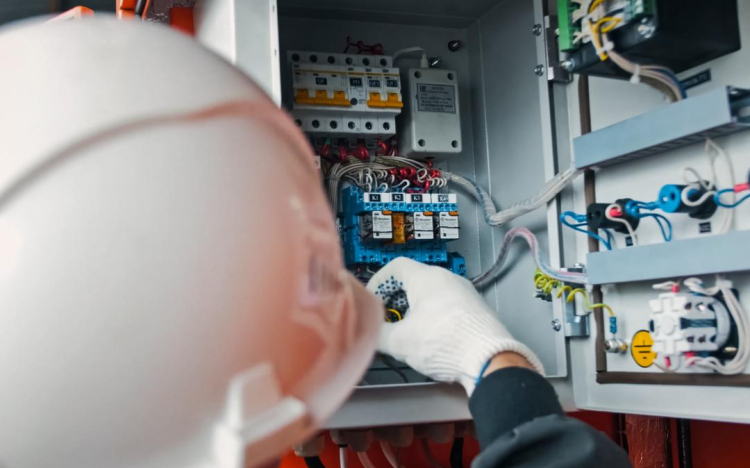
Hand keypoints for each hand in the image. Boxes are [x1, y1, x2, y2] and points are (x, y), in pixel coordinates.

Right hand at [367, 258, 543, 394]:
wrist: (488, 359)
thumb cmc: (443, 342)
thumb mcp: (399, 342)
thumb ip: (378, 334)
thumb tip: (372, 334)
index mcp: (426, 277)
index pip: (396, 266)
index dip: (379, 282)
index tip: (371, 299)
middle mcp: (448, 279)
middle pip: (414, 281)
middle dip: (396, 299)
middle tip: (386, 319)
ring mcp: (466, 293)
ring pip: (432, 295)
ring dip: (415, 310)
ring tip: (408, 333)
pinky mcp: (477, 310)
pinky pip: (449, 307)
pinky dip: (435, 317)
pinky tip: (432, 339)